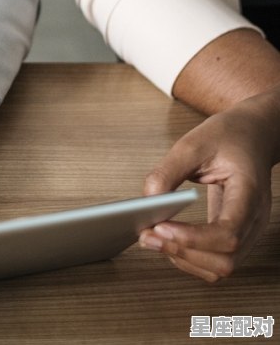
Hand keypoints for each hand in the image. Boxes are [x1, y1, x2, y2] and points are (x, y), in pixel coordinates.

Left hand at [139, 88, 279, 280]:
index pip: (229, 233)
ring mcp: (250, 230)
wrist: (252, 135)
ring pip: (222, 267)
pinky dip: (191, 258)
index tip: (160, 226)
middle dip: (183, 252)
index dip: (193, 238)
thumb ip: (169, 172)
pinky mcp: (238, 235)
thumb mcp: (193, 143)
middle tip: (148, 235)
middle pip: (226, 259)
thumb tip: (147, 201)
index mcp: (249, 192)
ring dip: (185, 260)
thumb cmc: (228, 136)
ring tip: (154, 239)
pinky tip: (169, 241)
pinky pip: (218, 260)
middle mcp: (255, 219)